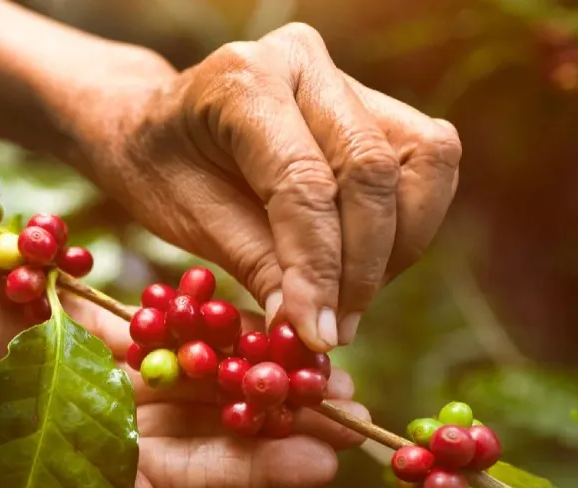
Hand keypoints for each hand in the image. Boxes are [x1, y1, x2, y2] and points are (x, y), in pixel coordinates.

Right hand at [0, 272, 368, 487]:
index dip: (254, 468)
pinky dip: (180, 315)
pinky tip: (238, 303)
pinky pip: (131, 322)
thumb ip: (62, 481)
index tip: (325, 455)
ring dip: (238, 361)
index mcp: (78, 487)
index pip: (184, 481)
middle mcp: (87, 439)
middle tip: (346, 399)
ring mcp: (73, 383)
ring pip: (174, 372)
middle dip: (267, 414)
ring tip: (310, 348)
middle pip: (196, 426)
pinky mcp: (55, 330)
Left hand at [81, 22, 461, 350]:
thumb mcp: (185, 219)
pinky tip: (360, 269)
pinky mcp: (377, 104)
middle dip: (362, 266)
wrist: (152, 127)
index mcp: (243, 80)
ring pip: (422, 162)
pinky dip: (405, 228)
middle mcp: (304, 63)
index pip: (303, 183)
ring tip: (346, 304)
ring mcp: (347, 78)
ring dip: (397, 249)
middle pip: (372, 169)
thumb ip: (254, 264)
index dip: (318, 267)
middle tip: (333, 331)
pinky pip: (424, 166)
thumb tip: (311, 330)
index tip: (316, 334)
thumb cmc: (159, 169)